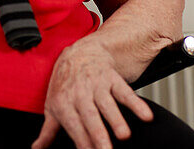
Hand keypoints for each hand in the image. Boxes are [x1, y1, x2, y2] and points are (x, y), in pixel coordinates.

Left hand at [32, 40, 151, 148]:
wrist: (79, 53)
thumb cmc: (65, 84)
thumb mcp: (53, 105)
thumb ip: (48, 130)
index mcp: (64, 104)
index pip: (74, 128)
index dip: (82, 144)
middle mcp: (80, 94)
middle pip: (91, 118)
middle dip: (99, 136)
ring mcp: (97, 85)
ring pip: (108, 104)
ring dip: (116, 120)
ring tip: (124, 135)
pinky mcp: (112, 79)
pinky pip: (125, 91)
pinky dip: (136, 104)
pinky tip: (145, 116)